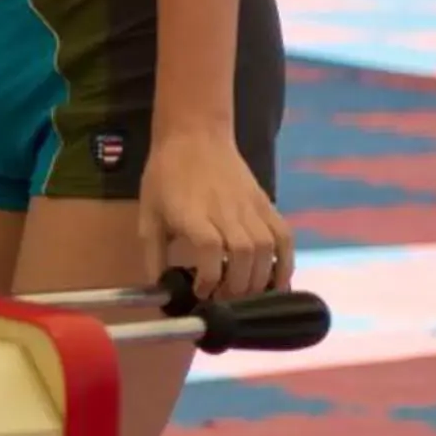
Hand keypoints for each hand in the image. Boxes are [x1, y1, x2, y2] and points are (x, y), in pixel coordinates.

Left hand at [140, 131, 291, 300]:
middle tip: (226, 300)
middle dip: (237, 285)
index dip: (210, 276)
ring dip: (260, 278)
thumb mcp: (148, 213)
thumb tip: (160, 289)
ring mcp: (250, 206)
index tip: (201, 293)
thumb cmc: (166, 176)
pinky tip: (278, 282)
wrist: (194, 136)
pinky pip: (284, 236)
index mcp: (192, 212)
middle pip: (242, 252)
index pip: (210, 248)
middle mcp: (224, 210)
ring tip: (247, 295)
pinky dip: (286, 261)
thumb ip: (154, 253)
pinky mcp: (266, 203)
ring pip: (265, 247)